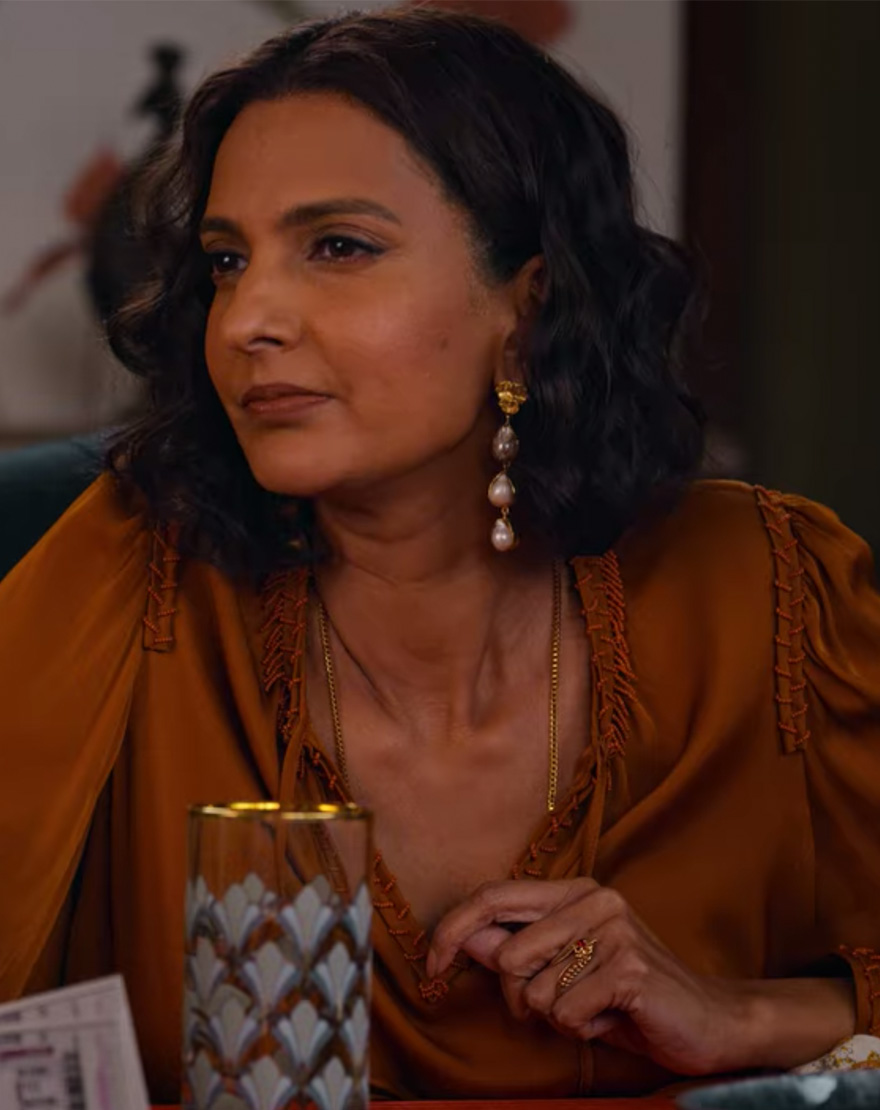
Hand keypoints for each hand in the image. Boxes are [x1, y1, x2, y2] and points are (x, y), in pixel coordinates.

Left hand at [427, 878, 855, 1075]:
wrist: (709, 1022)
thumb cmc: (626, 997)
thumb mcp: (565, 969)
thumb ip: (517, 947)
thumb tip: (462, 936)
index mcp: (573, 890)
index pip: (493, 897)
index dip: (452, 930)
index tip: (431, 966)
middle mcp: (592, 898)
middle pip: (507, 956)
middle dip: (524, 999)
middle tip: (564, 1005)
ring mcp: (613, 929)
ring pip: (536, 991)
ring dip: (559, 1017)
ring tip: (595, 1009)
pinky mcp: (628, 967)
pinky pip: (567, 1014)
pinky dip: (583, 1030)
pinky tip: (612, 1019)